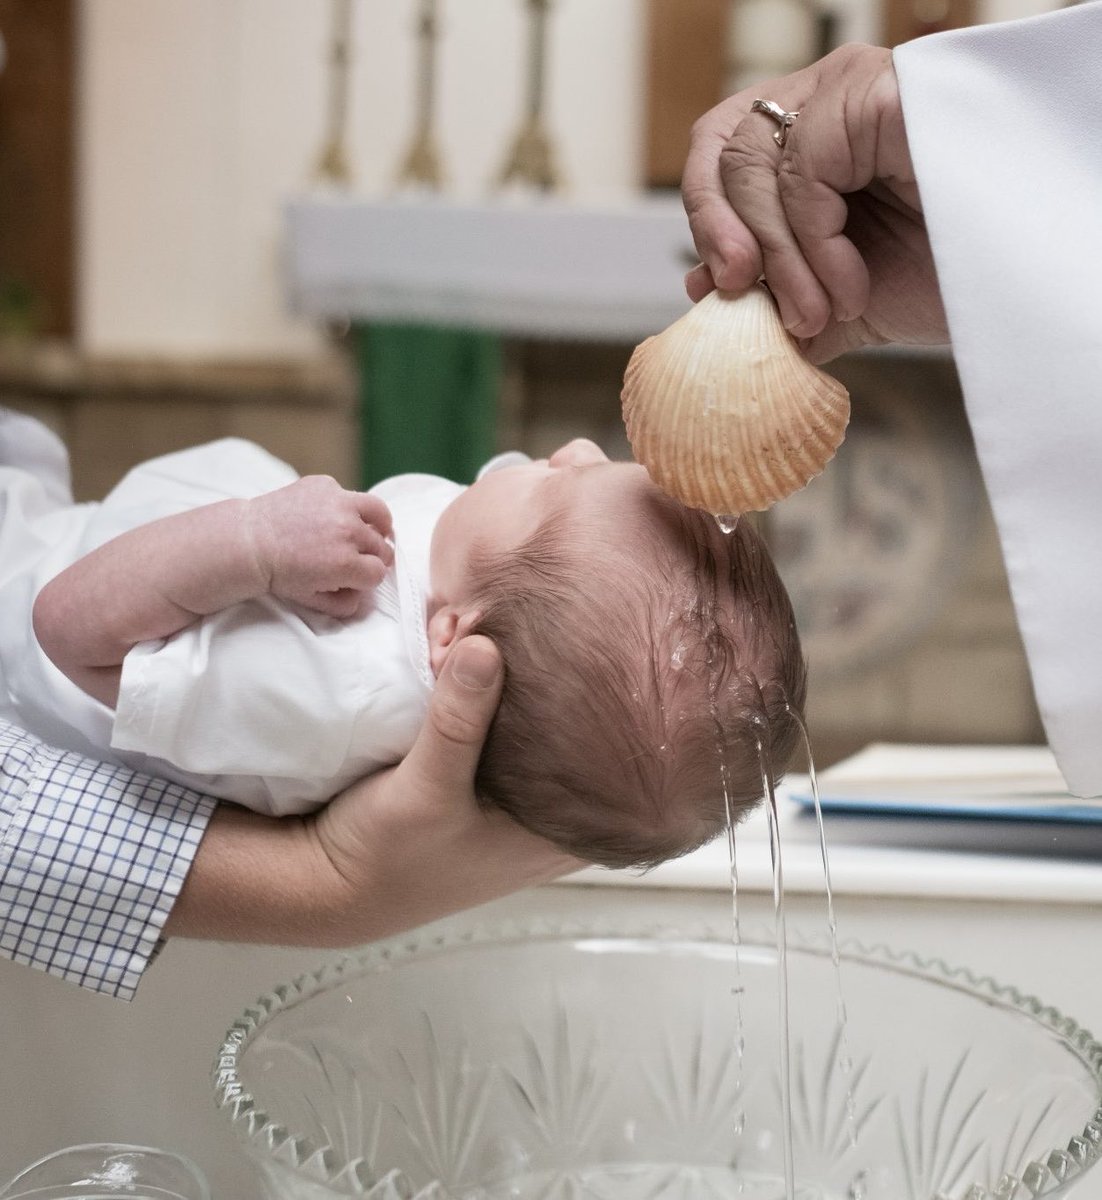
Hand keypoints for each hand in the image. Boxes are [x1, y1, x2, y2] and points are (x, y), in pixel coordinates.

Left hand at [247, 476, 393, 617]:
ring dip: (377, 526)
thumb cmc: (279, 573)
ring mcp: (338, 503)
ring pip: (379, 513)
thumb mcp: (312, 600)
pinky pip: (349, 495)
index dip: (369, 578)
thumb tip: (363, 595)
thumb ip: (344, 604)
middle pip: (381, 547)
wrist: (249, 542)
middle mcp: (348, 531)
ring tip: (371, 530)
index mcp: (346, 564)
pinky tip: (331, 515)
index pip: (379, 573)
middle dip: (372, 556)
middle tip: (359, 558)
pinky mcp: (326, 485)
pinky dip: (345, 506)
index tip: (358, 577)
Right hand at [312, 635, 581, 938]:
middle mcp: (551, 811)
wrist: (329, 882)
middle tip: (522, 627)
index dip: (601, 700)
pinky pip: (495, 718)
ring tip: (484, 629)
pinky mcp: (481, 773)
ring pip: (530, 717)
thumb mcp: (427, 790)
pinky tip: (463, 651)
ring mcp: (517, 793)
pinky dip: (480, 687)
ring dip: (507, 675)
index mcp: (564, 831)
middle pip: (572, 726)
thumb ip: (459, 723)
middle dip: (546, 674)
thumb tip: (486, 646)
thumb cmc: (390, 857)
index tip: (581, 647)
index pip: (611, 754)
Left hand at [681, 44, 947, 362]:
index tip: (711, 290)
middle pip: (724, 148)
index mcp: (810, 138)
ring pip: (754, 162)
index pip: (721, 151)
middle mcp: (826, 100)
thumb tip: (703, 293)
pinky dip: (813, 246)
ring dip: (778, 259)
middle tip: (743, 297)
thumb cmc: (940, 278)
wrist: (1012, 287)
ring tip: (818, 313)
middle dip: (722, 235)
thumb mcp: (837, 298)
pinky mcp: (876, 92)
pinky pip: (802, 171)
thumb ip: (774, 296)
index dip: (705, 219)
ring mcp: (851, 89)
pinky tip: (850, 287)